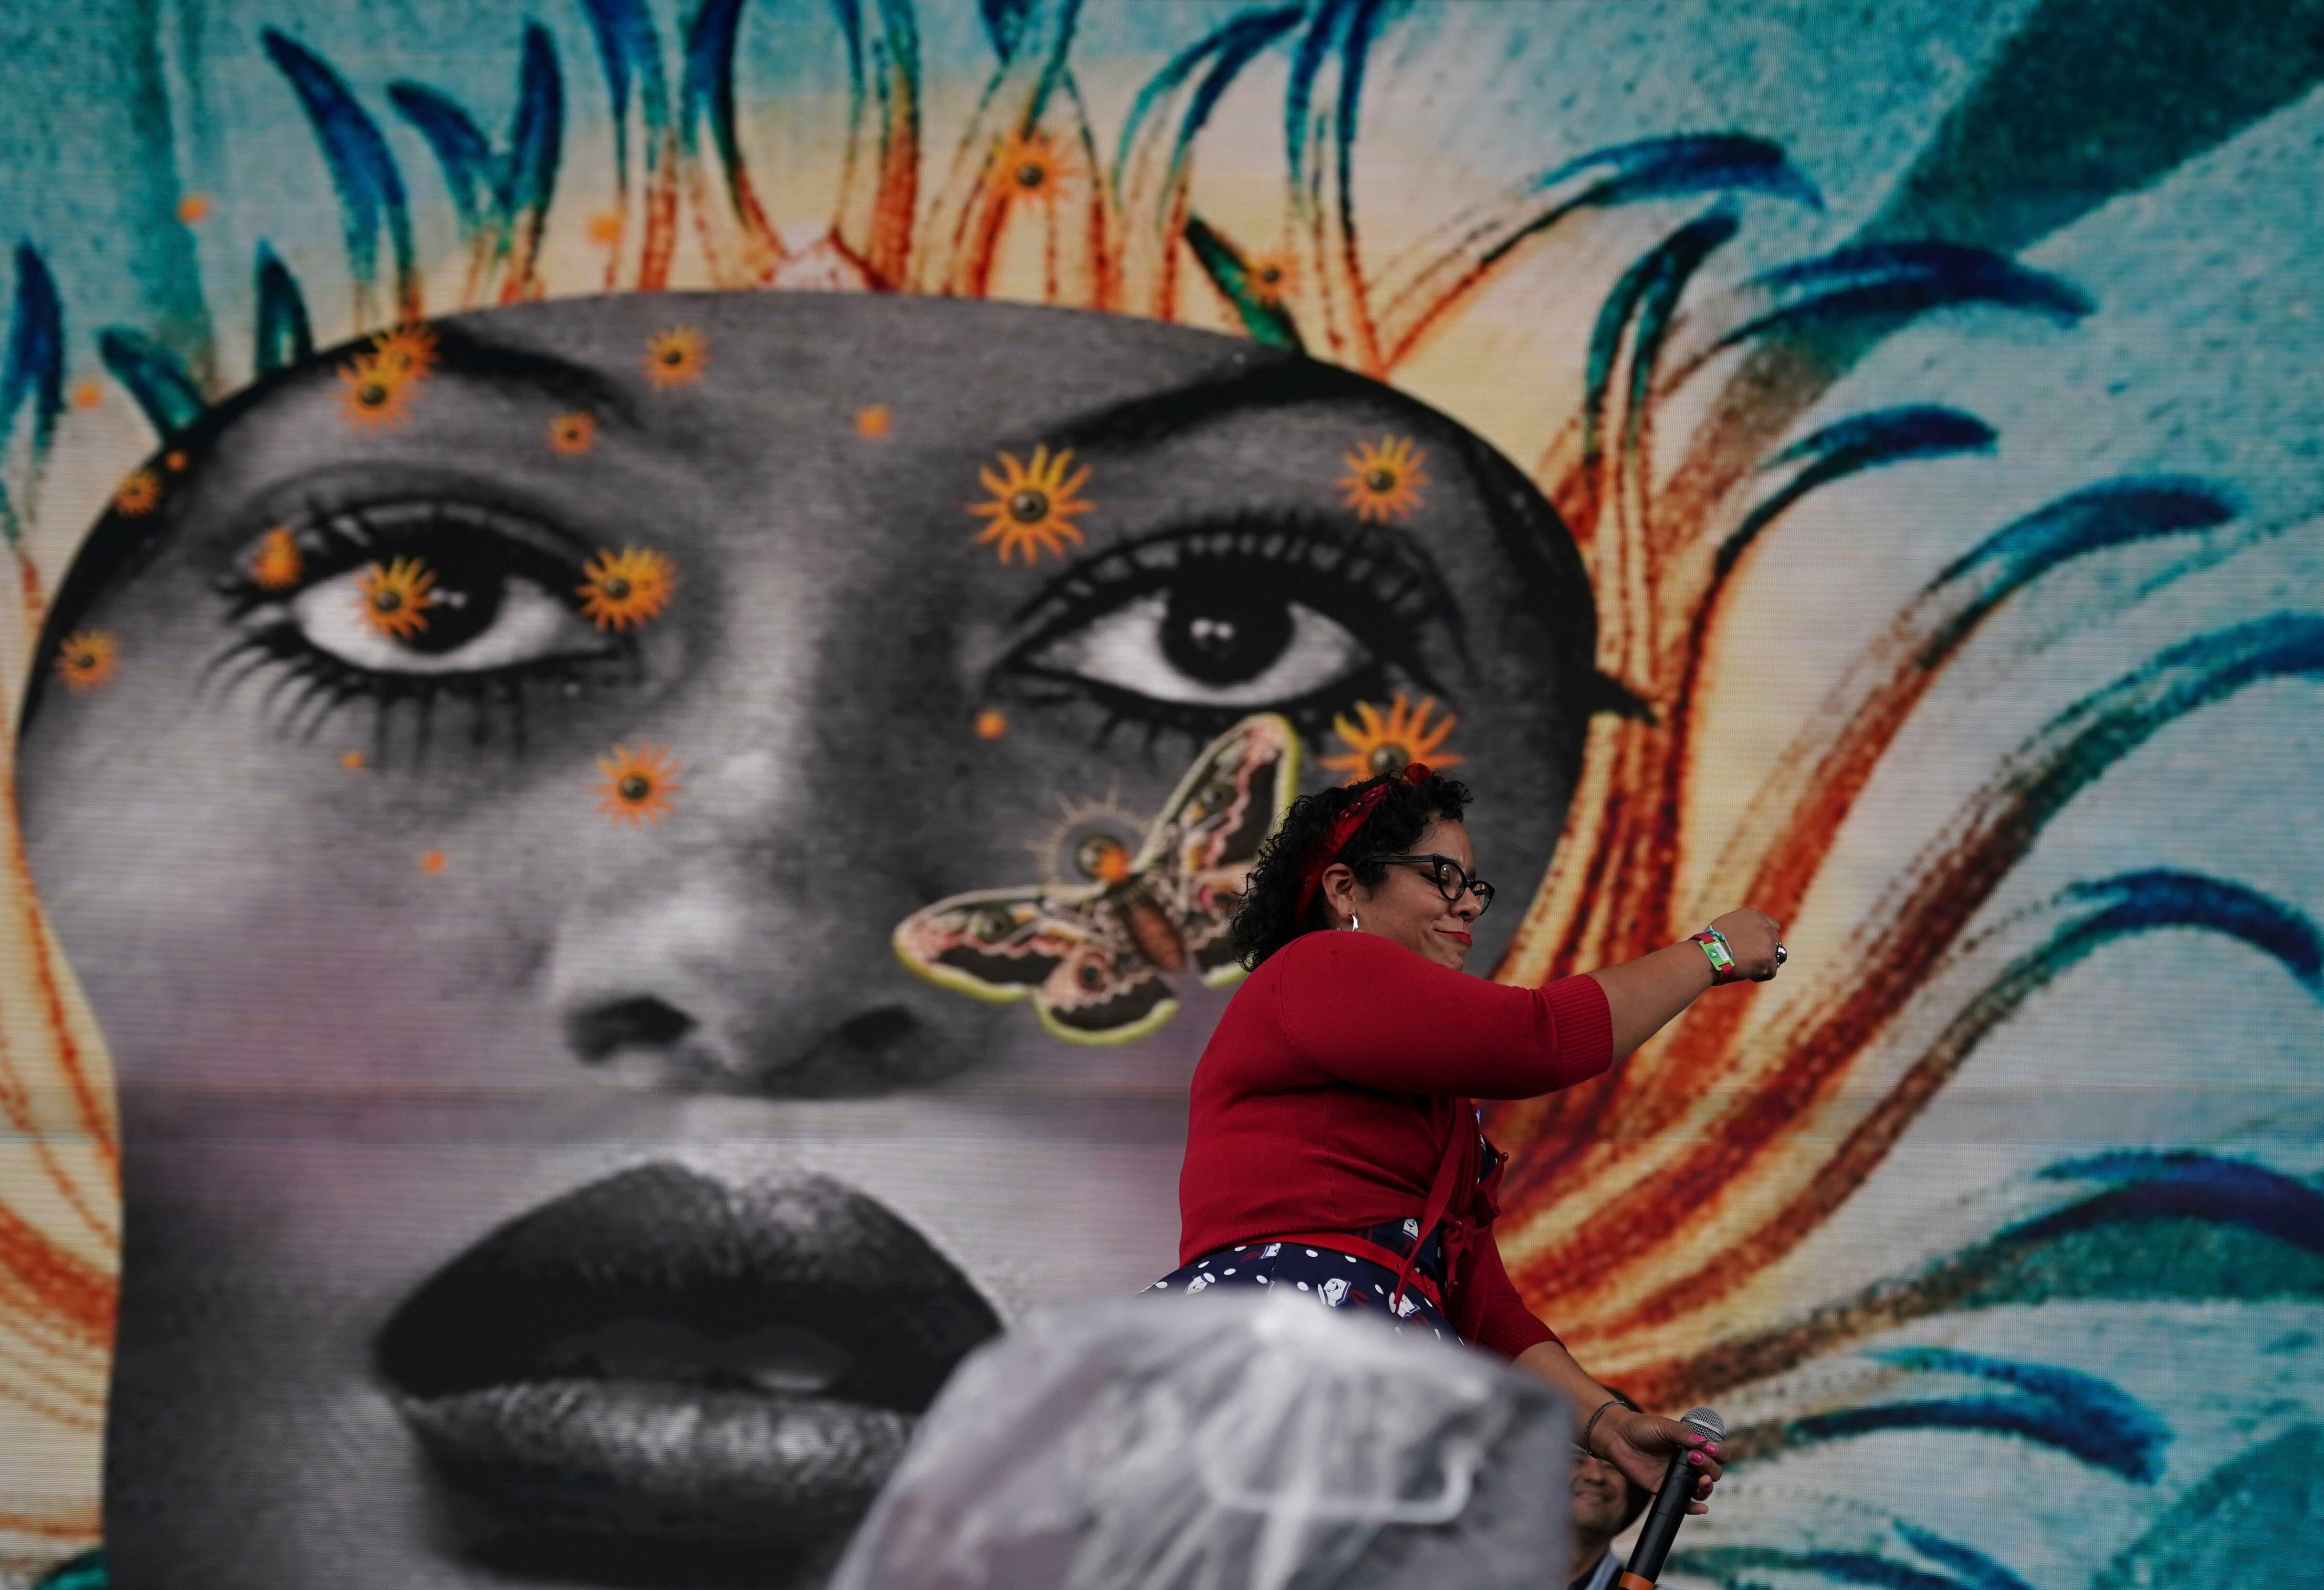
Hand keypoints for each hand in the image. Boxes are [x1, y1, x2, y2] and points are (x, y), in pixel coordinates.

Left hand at [1592, 1406, 1723, 1513]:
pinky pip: (1682, 1502)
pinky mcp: (1664, 1489)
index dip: (1719, 1453)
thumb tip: (1704, 1443)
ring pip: (1701, 1489)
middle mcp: (1688, 1463)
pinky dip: (1693, 1508)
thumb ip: (1683, 1434)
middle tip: (1694, 1458)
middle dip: (1710, 1468)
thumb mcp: (1664, 1426)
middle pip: (1712, 1472)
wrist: (1616, 1437)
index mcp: (1692, 1445)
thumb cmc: (1642, 1427)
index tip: (1710, 1449)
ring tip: (1702, 1481)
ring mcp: (1677, 1477)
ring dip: (1707, 1487)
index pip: (1716, 1453)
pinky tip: (1701, 1508)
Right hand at [1708, 908, 1783, 981]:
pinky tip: (1747, 974)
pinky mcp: (1768, 958)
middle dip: (1765, 952)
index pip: (1772, 926)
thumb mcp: (1728, 924)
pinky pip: (1771, 971)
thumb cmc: (1711, 942)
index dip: (1765, 939)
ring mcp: (1768, 942)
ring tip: (1747, 968)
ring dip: (1763, 964)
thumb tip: (1748, 934)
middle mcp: (1764, 926)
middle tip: (1750, 960)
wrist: (1708, 954)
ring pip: (1774, 957)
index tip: (1758, 947)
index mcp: (1754, 915)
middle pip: (1775, 942)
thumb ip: (1743, 926)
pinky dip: (1761, 976)